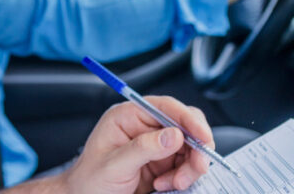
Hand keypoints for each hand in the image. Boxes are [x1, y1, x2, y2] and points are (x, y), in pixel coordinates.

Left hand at [63, 96, 213, 193]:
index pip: (165, 107)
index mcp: (128, 116)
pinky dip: (184, 176)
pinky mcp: (163, 162)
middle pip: (185, 126)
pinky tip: (167, 185)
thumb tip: (174, 135)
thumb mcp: (114, 165)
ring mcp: (156, 145)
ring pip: (191, 147)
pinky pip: (186, 164)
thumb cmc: (90, 180)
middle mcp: (145, 126)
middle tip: (198, 167)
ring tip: (174, 183)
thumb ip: (143, 149)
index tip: (203, 137)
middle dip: (196, 147)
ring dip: (190, 167)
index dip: (188, 119)